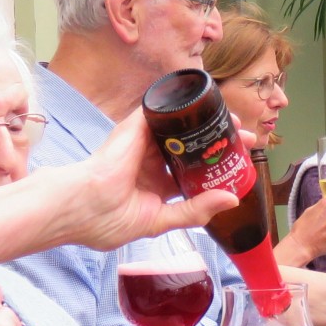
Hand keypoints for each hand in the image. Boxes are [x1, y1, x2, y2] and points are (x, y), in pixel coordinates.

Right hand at [60, 110, 239, 251]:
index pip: (191, 172)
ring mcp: (143, 142)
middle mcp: (151, 161)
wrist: (81, 207)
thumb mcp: (159, 221)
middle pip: (191, 147)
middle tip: (244, 138)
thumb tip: (231, 200)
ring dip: (206, 122)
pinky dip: (183, 106)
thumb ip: (195, 211)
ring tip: (232, 120)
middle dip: (217, 142)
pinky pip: (162, 109)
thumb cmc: (108, 220)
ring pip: (181, 127)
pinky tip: (207, 104)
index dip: (214, 167)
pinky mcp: (135, 126)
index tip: (239, 164)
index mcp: (155, 185)